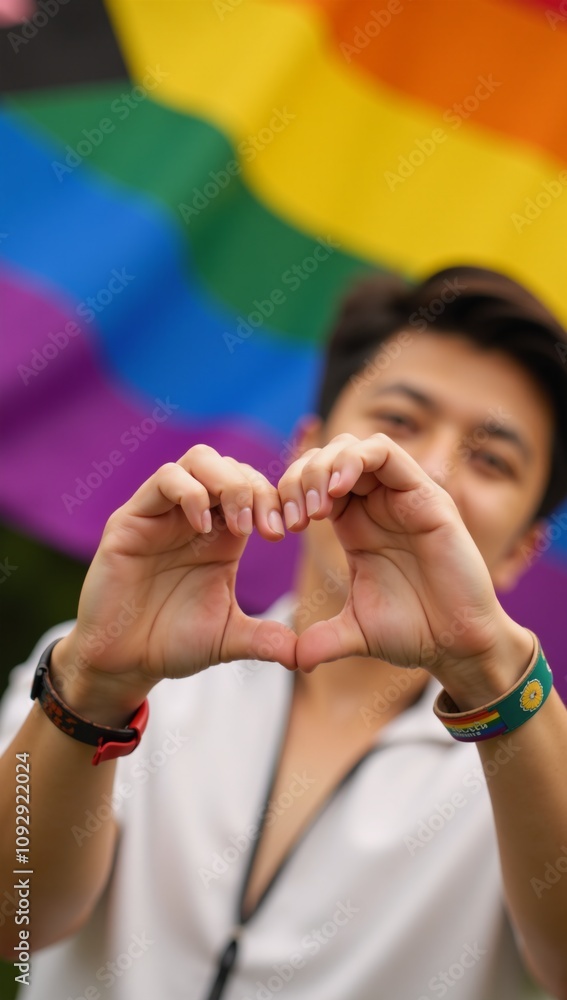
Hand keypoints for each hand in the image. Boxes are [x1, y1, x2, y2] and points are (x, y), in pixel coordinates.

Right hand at [55, 446, 296, 706]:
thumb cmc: (172, 644)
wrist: (123, 662)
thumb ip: (265, 639)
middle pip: (231, 465)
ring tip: (241, 526)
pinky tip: (201, 528)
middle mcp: (194, 516)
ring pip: (200, 460)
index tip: (293, 530)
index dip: (277, 499)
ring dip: (229, 483)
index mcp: (221, 535)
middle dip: (258, 488)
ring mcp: (161, 513)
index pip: (254, 488)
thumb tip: (304, 656)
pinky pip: (164, 480)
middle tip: (269, 529)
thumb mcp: (228, 638)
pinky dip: (190, 493)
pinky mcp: (131, 519)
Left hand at [278, 433, 527, 685]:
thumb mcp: (354, 632)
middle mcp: (376, 504)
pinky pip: (386, 454)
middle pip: (325, 457)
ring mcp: (401, 496)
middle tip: (293, 520)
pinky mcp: (426, 495)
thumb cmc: (414, 632)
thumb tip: (294, 660)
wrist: (458, 644)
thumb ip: (321, 640)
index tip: (275, 531)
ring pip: (352, 448)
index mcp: (354, 524)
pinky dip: (356, 460)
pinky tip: (338, 490)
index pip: (310, 482)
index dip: (286, 496)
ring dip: (323, 467)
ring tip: (315, 507)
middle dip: (297, 479)